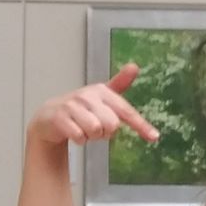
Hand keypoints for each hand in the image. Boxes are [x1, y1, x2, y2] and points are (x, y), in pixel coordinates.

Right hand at [28, 63, 159, 145]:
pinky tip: (73, 132)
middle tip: (96, 127)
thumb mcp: (102, 96)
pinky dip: (79, 140)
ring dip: (92, 137)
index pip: (126, 110)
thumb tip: (134, 65)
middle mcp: (87, 95)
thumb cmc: (82, 107)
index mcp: (102, 91)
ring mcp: (72, 105)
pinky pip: (80, 137)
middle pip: (112, 125)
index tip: (154, 137)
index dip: (141, 125)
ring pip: (96, 130)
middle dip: (106, 133)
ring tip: (84, 129)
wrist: (51, 115)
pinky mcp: (59, 117)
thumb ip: (119, 84)